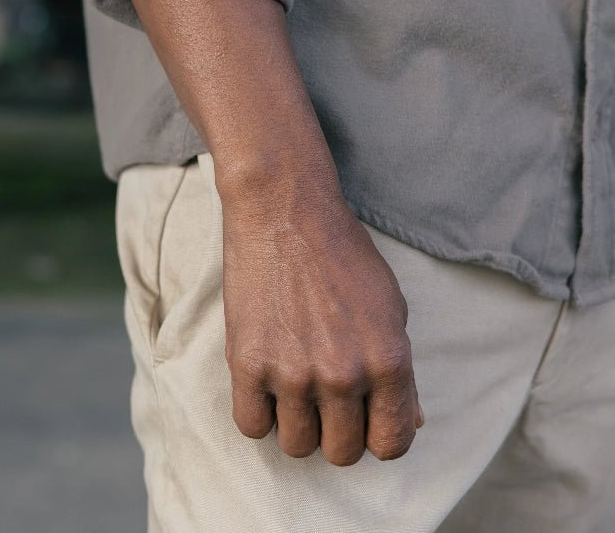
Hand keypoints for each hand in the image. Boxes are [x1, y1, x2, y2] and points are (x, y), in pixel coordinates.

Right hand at [220, 163, 423, 466]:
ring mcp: (294, 372)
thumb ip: (400, 369)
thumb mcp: (389, 305)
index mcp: (389, 359)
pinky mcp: (248, 364)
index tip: (364, 419)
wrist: (283, 209)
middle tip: (326, 397)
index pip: (393, 444)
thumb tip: (412, 421)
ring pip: (298, 446)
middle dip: (337, 430)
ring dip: (297, 423)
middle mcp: (345, 374)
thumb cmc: (341, 251)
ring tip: (294, 384)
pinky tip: (265, 383)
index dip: (379, 436)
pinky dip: (259, 412)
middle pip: (343, 452)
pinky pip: (252, 426)